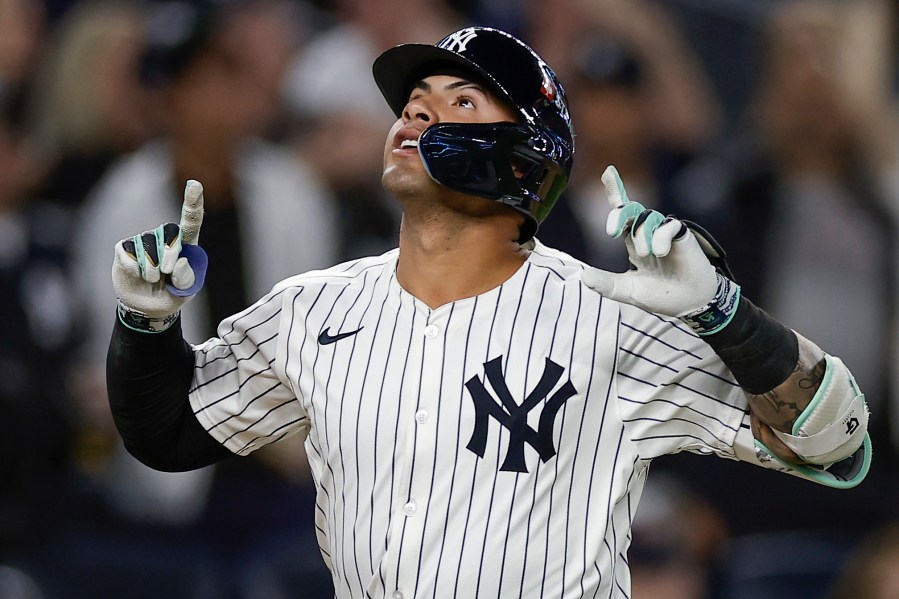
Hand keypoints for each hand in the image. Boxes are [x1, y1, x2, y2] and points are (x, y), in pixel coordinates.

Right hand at [111, 180, 206, 330]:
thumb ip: (187, 278)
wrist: (148, 308)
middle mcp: (165, 237)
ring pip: (149, 247)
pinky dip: (136, 271)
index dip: (192, 202)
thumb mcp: (186, 291)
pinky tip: (138, 276)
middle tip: (167, 274)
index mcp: (186, 244)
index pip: (190, 221)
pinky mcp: (125, 248)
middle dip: (170, 254)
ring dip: (152, 270)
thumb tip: (178, 261)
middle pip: (169, 233)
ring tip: (153, 280)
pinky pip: (130, 255)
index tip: (195, 185)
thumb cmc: (172, 294)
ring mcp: (143, 241)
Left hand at [582, 166, 737, 333]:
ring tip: (647, 255)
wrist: (690, 303)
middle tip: (611, 232)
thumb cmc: (661, 295)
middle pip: (632, 209)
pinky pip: (668, 226)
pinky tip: (660, 252)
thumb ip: (606, 284)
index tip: (608, 171)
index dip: (616, 191)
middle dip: (619, 214)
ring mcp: (665, 233)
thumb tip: (584, 276)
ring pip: (647, 218)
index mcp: (634, 242)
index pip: (623, 213)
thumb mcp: (628, 291)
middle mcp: (648, 233)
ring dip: (642, 236)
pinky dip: (660, 237)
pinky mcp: (682, 236)